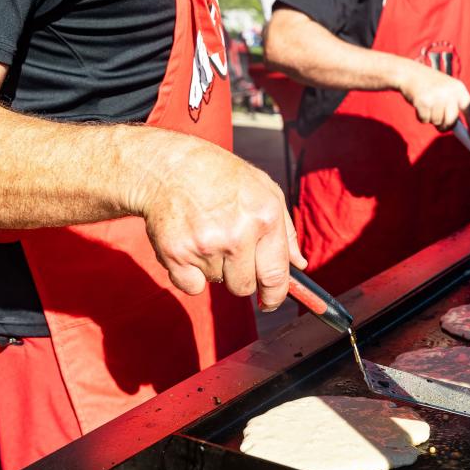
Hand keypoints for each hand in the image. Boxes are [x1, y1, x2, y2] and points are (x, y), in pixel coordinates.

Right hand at [135, 136, 305, 310]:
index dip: (275, 296)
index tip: (271, 302)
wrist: (169, 166)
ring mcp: (205, 245)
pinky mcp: (176, 253)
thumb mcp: (265, 190)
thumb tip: (300, 266)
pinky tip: (189, 245)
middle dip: (240, 276)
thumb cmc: (221, 176)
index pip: (276, 276)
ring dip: (213, 267)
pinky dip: (189, 274)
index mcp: (265, 217)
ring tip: (206, 234)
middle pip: (245, 287)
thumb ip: (287, 231)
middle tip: (229, 250)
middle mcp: (237, 233)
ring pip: (216, 282)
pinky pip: (191, 286)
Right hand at [397, 62, 469, 130]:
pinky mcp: (423, 102)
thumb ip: (453, 107)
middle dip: (445, 126)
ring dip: (431, 119)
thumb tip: (462, 132)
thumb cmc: (430, 85)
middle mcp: (450, 92)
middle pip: (452, 121)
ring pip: (437, 122)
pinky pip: (425, 120)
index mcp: (459, 88)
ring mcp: (436, 97)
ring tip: (427, 105)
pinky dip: (421, 117)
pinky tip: (419, 105)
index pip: (469, 109)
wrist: (410, 73)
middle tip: (440, 124)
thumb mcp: (447, 90)